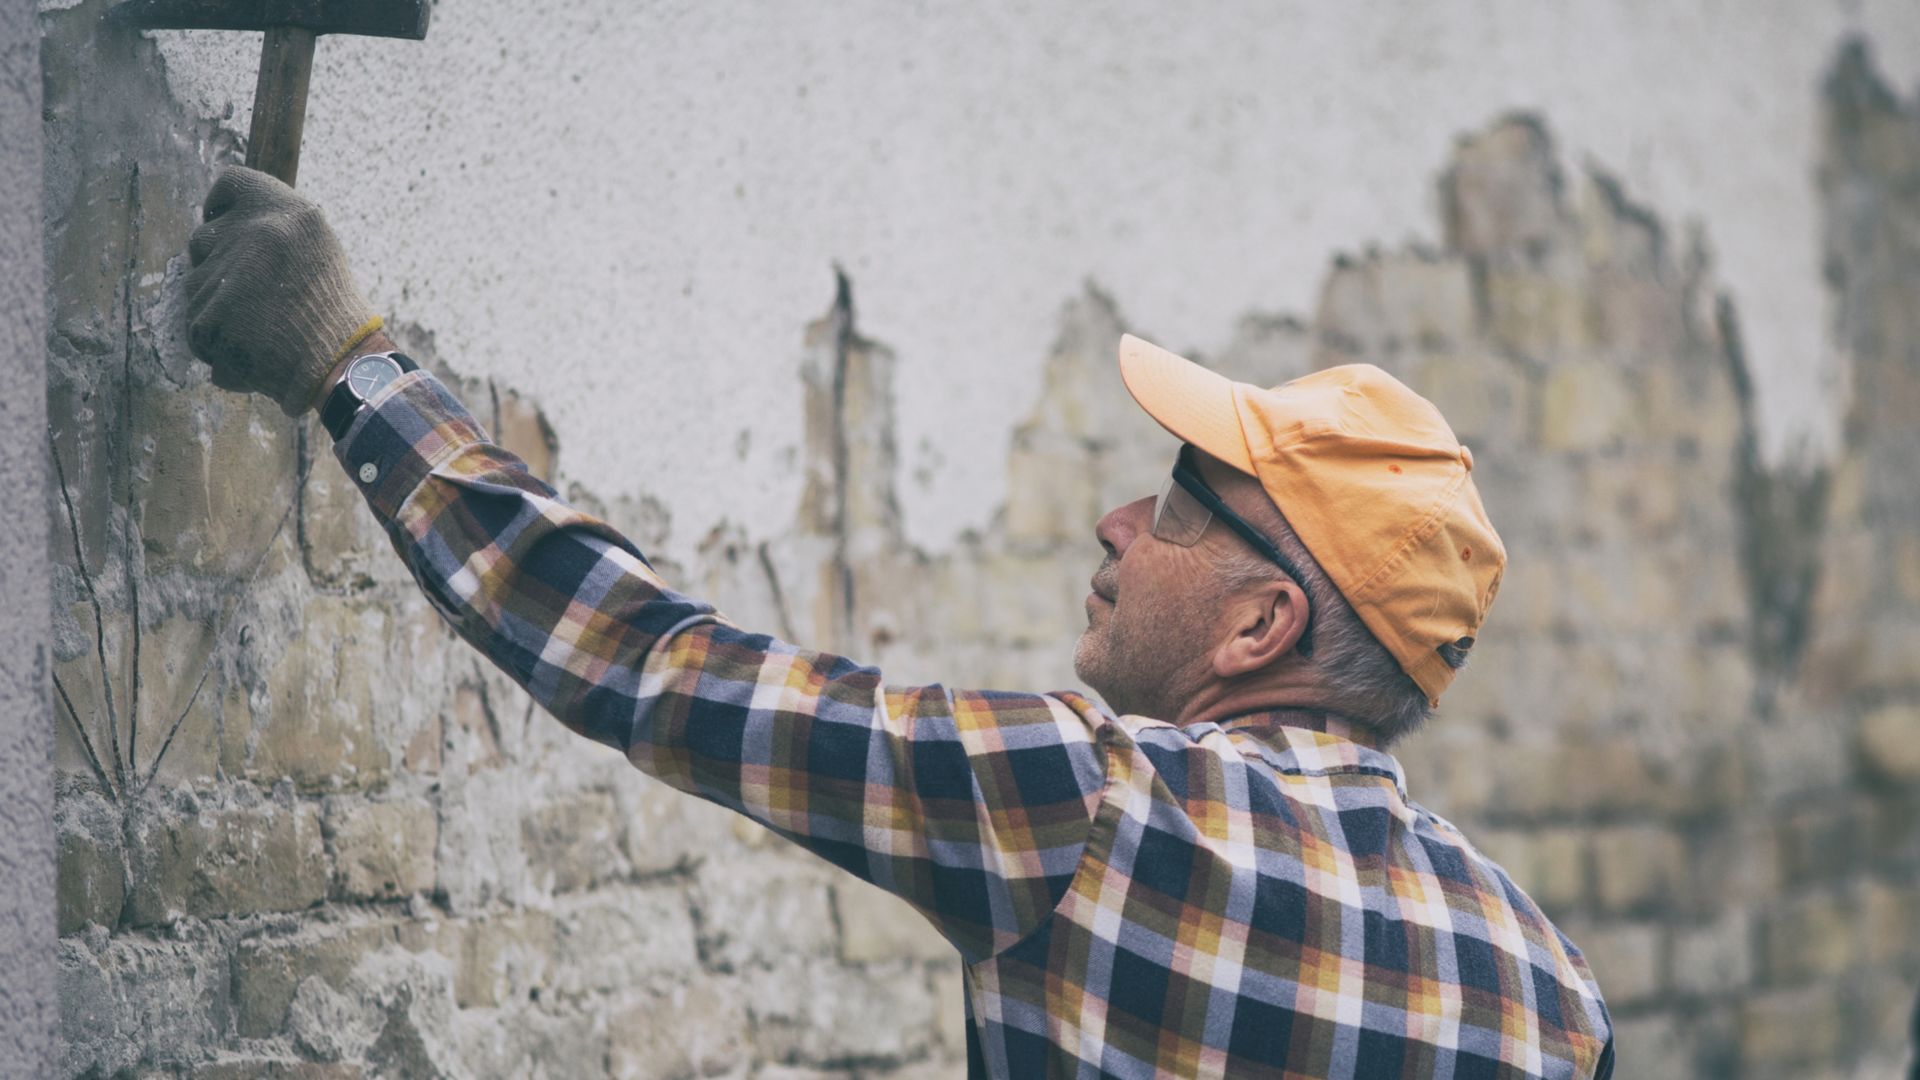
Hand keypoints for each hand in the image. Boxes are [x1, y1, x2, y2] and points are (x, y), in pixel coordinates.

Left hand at [185, 167, 378, 415]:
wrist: (342, 365)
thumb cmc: (332, 311)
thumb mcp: (316, 249)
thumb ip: (273, 230)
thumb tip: (221, 221)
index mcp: (288, 211)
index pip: (232, 182)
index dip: (221, 205)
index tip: (222, 222)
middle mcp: (254, 231)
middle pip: (204, 237)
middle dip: (219, 265)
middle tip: (253, 294)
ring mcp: (226, 273)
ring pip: (196, 284)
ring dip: (218, 306)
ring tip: (260, 327)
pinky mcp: (208, 315)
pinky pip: (196, 324)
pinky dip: (216, 341)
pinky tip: (250, 349)